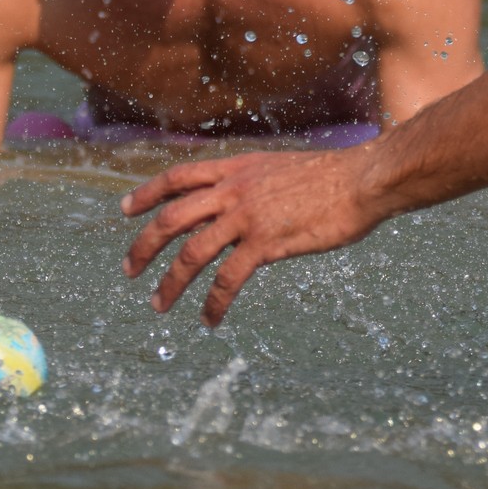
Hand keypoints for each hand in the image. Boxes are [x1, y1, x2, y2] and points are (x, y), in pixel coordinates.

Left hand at [121, 147, 382, 324]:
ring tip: (158, 305)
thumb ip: (253, 182)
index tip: (125, 209)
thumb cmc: (332, 176)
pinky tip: (209, 320)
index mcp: (235, 169)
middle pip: (170, 219)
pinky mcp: (265, 244)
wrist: (361, 180)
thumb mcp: (279, 168)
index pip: (176, 177)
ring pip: (190, 253)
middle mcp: (232, 191)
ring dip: (170, 283)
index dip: (147, 194)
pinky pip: (227, 280)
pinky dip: (213, 303)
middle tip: (129, 271)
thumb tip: (240, 198)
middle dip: (143, 247)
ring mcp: (246, 217)